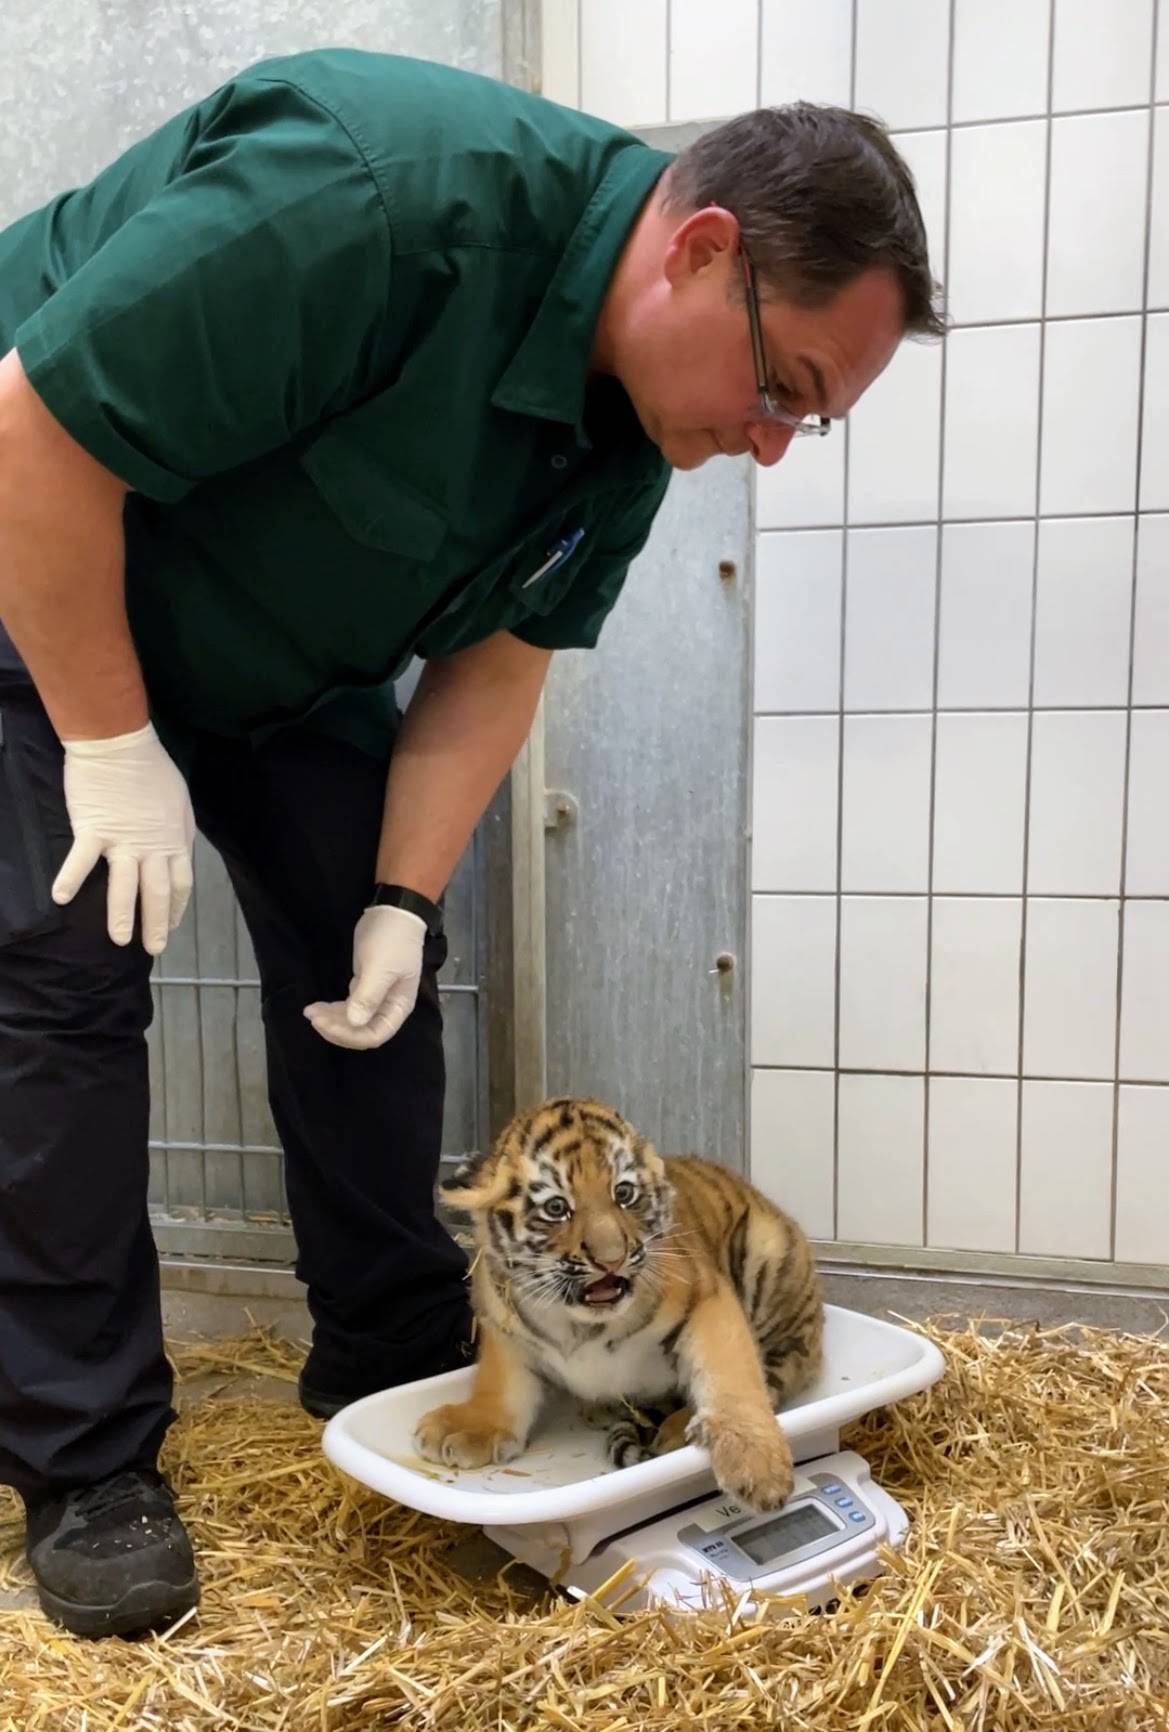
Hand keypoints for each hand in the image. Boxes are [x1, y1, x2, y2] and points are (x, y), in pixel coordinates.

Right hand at [52, 721, 194, 954]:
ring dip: (121, 915)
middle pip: (156, 893)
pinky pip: (81, 861)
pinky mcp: (93, 830)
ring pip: (124, 886)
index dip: (176, 908)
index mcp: (175, 840)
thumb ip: (178, 831)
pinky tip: (61, 899)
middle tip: (153, 949)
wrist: (120, 744)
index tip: (171, 926)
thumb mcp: (179, 802)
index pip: (180, 884)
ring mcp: (122, 840)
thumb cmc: (152, 769)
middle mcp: (152, 847)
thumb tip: (176, 850)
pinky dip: (70, 880)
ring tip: (119, 939)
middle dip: (156, 925)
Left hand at [303, 904, 426, 1049]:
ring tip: (310, 1011)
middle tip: (313, 1017)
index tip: (325, 1023)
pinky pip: (348, 1007)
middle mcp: (388, 1008)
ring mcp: (375, 998)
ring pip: (352, 1021)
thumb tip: (353, 1023)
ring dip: (331, 1020)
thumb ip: (368, 997)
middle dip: (337, 1028)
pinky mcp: (363, 986)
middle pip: (361, 1032)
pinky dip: (333, 1009)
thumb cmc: (391, 941)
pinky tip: (317, 1006)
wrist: (393, 911)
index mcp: (398, 1007)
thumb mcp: (380, 968)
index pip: (375, 1035)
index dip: (350, 1035)